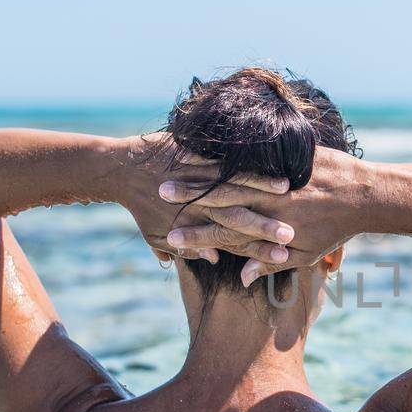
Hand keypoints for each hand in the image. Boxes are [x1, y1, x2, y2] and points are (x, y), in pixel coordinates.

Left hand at [110, 133, 296, 265]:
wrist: (116, 170)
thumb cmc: (137, 206)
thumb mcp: (154, 234)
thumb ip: (185, 250)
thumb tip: (214, 260)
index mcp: (195, 222)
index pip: (233, 239)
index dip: (259, 248)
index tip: (283, 253)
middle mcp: (201, 201)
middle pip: (242, 214)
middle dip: (270, 222)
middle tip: (295, 227)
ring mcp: (201, 173)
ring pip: (239, 181)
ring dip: (266, 185)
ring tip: (290, 186)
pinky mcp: (200, 151)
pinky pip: (224, 155)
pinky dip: (248, 158)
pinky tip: (268, 157)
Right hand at [158, 147, 374, 284]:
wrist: (367, 195)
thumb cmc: (335, 229)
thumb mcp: (305, 254)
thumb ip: (270, 263)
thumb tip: (240, 276)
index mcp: (272, 227)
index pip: (226, 235)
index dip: (196, 237)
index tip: (170, 236)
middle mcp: (270, 201)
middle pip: (219, 200)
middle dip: (187, 198)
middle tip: (158, 194)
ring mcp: (277, 174)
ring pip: (229, 174)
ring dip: (199, 172)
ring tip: (172, 167)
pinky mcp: (284, 151)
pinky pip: (252, 150)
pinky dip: (227, 150)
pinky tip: (202, 144)